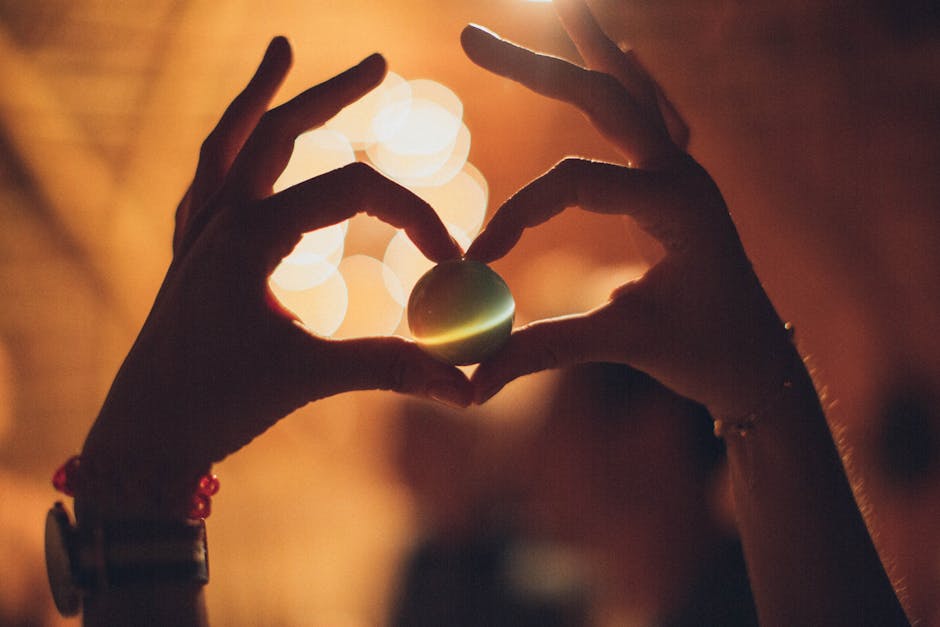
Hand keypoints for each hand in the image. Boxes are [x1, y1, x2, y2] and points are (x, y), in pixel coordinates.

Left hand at [79, 37, 471, 512]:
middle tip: (380, 62)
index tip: (452, 257)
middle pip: (283, 130)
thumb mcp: (309, 379)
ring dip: (260, 93)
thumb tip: (466, 383)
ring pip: (231, 139)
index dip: (414, 215)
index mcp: (251, 235)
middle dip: (334, 93)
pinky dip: (230, 143)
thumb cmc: (218, 404)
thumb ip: (389, 367)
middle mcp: (221, 217)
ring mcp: (199, 230)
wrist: (143, 434)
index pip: (353, 190)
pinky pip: (209, 177)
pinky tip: (242, 137)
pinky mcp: (190, 250)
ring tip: (279, 50)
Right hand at [463, 0, 794, 416]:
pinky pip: (649, 111)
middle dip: (534, 65)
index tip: (478, 259)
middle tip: (468, 40)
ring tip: (550, 3)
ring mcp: (686, 168)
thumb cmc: (706, 356)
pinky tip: (615, 52)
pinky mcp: (680, 179)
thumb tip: (472, 380)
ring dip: (584, 47)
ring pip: (628, 88)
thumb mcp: (625, 345)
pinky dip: (623, 78)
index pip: (577, 181)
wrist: (764, 362)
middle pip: (601, 96)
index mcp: (678, 204)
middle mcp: (685, 171)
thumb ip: (546, 350)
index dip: (517, 215)